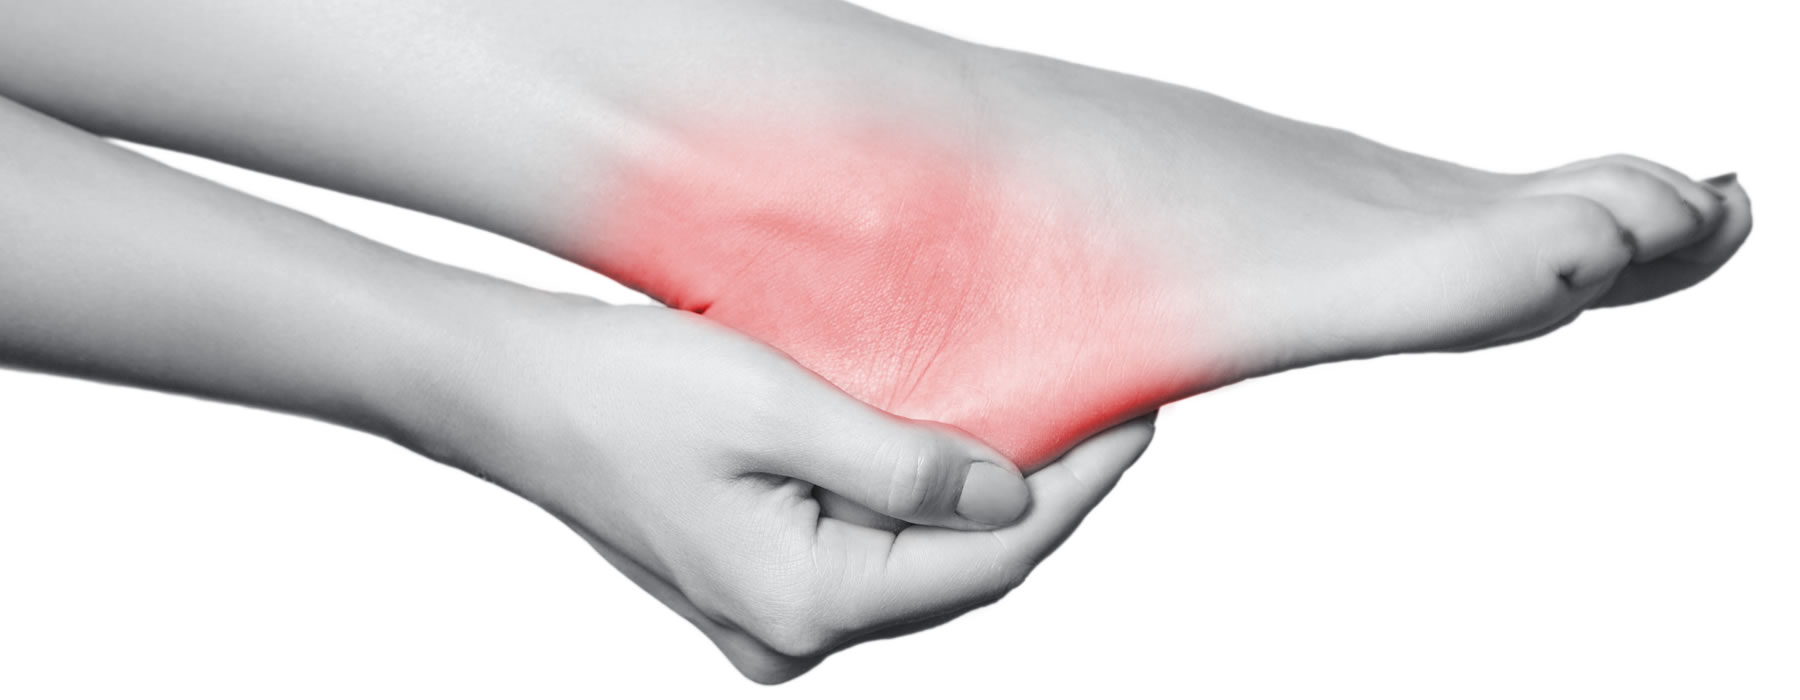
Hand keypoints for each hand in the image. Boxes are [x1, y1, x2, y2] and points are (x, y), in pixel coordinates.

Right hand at [399, 298, 1154, 682]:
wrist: (512, 395)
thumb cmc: (622, 392)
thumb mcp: (782, 409)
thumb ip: (907, 463)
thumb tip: (1010, 492)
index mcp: (802, 603)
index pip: (985, 558)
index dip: (1072, 492)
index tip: (1132, 425)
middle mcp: (789, 635)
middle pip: (958, 574)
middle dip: (1041, 500)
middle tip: (1107, 423)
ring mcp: (769, 621)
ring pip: (917, 569)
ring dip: (984, 506)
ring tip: (1053, 435)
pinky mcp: (756, 589)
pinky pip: (870, 558)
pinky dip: (922, 513)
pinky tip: (958, 459)